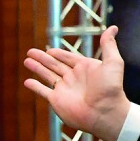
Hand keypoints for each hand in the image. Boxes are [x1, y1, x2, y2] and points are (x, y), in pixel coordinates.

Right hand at [23, 26, 131, 140]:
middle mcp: (74, 78)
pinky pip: (43, 91)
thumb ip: (109, 45)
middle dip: (43, 58)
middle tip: (30, 51)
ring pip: (47, 75)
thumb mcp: (112, 62)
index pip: (69, 57)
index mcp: (85, 68)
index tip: (50, 49)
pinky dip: (35, 87)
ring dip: (37, 68)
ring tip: (26, 60)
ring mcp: (65, 89)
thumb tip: (113, 27)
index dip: (59, 53)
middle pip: (55, 64)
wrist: (105, 112)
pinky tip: (27, 82)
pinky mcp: (57, 100)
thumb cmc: (111, 88)